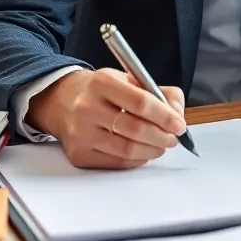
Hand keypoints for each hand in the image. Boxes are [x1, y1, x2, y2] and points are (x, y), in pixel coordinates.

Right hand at [25, 67, 186, 169]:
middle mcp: (86, 108)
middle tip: (173, 138)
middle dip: (162, 136)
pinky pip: (116, 162)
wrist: (60, 101)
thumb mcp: (127, 78)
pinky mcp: (78, 154)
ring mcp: (80, 133)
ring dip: (152, 150)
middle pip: (135, 129)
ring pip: (127, 149)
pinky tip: (143, 151)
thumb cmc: (100, 91)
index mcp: (101, 83)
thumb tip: (177, 114)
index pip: (140, 102)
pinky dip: (137, 159)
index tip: (179, 125)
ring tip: (161, 145)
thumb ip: (158, 92)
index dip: (165, 116)